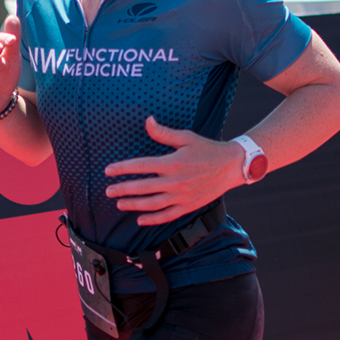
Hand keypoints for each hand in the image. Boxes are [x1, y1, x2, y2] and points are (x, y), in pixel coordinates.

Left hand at [105, 116, 243, 225]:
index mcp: (173, 163)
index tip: (108, 171)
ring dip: (134, 205)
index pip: (141, 166)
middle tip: (108, 191)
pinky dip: (153, 219)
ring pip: (153, 204)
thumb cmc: (207, 149)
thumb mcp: (186, 137)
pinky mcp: (188, 206)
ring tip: (120, 204)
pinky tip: (140, 219)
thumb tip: (147, 120)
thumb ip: (164, 133)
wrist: (231, 166)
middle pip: (143, 187)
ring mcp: (182, 196)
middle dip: (123, 189)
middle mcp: (176, 181)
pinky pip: (168, 216)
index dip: (123, 168)